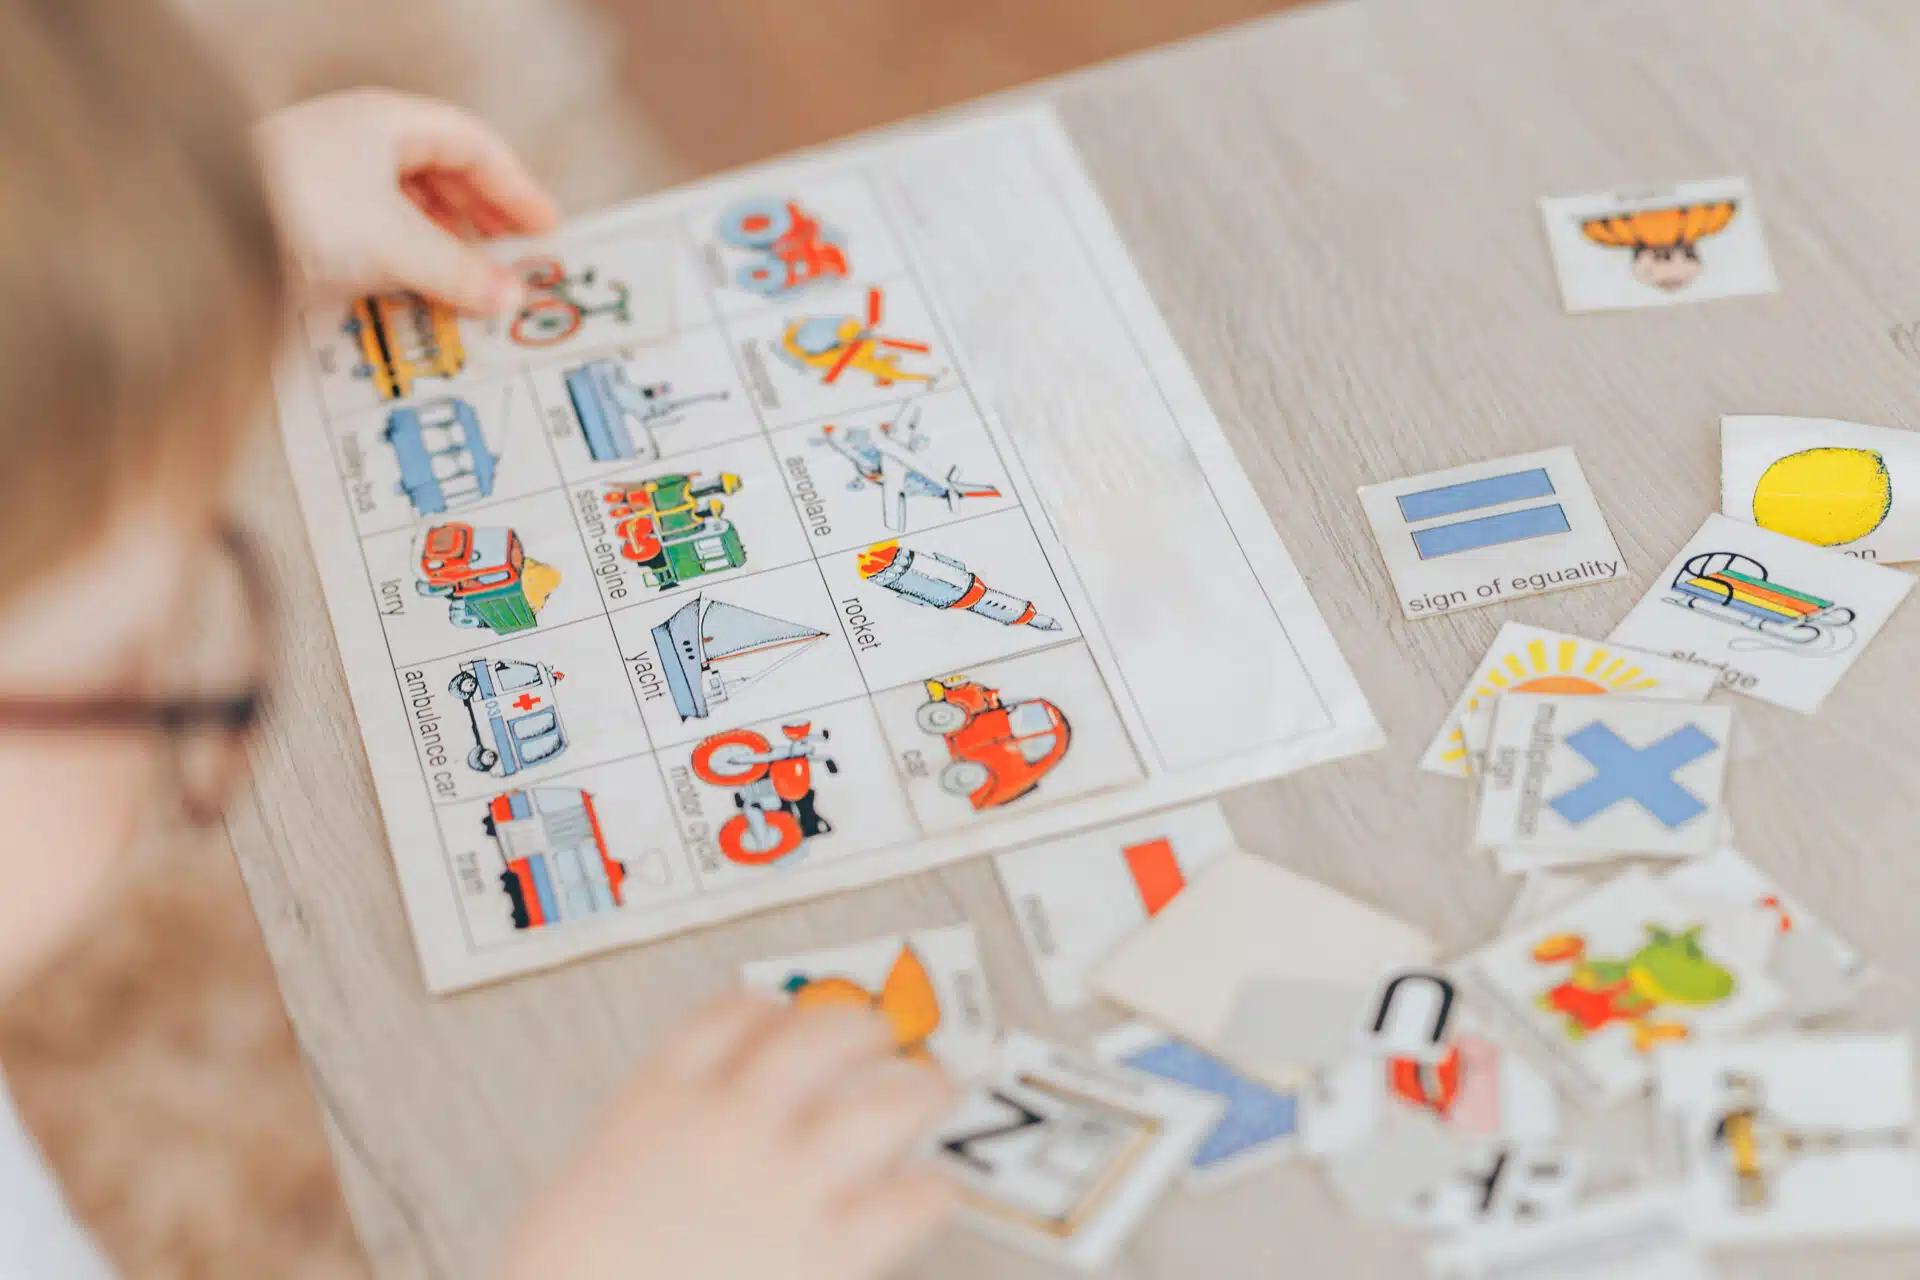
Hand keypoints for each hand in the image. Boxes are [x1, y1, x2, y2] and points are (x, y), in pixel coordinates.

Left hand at [257, 88, 560, 314]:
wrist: (202, 232)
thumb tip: (507, 294)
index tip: (544, 227)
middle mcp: (359, 144)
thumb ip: (459, 271)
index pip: (474, 147)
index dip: (515, 188)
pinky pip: (377, 235)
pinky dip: (408, 261)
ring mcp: (330, 181)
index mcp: (386, 124)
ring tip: (470, 281)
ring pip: (409, 208)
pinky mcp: (307, 218)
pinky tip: (417, 289)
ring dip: (446, 246)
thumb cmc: (299, 208)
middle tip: (512, 257)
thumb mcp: (398, 242)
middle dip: (482, 220)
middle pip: (442, 176)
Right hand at [497, 992, 959, 1279]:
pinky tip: (936, 1189)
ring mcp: (781, 1181)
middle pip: (815, 1040)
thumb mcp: (588, 1181)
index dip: (767, 1008)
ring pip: (876, 1105)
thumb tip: (674, 1150)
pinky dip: (927, 1191)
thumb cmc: (566, 1268)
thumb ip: (643, 1147)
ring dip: (915, 1093)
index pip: (725, 1016)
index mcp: (657, 1099)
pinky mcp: (823, 1248)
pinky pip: (901, 1202)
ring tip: (936, 1090)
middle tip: (881, 1033)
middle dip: (857, 1030)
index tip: (784, 1009)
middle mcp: (728, 1122)